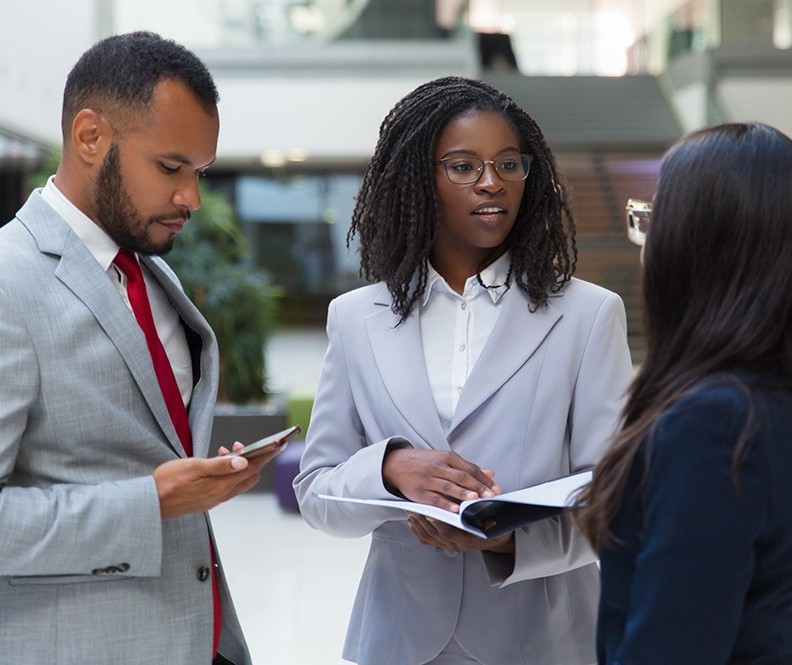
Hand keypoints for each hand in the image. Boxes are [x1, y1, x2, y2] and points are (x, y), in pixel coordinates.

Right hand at [153, 443, 277, 517]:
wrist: (150, 502)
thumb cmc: (168, 481)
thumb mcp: (194, 467)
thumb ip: (220, 465)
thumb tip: (244, 462)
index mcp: (221, 486)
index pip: (253, 468)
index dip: (266, 455)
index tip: (278, 444)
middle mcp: (222, 495)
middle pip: (250, 476)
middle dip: (252, 459)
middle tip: (240, 445)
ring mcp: (215, 499)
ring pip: (238, 480)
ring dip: (238, 465)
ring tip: (225, 450)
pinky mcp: (207, 500)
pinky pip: (226, 485)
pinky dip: (227, 472)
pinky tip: (215, 462)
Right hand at [382, 448, 499, 511]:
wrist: (395, 463)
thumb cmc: (424, 462)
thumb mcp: (445, 459)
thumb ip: (467, 468)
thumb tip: (491, 473)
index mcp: (447, 457)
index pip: (470, 468)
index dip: (484, 479)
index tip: (496, 488)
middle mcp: (438, 467)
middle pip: (462, 476)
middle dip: (478, 487)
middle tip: (490, 495)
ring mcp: (428, 479)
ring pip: (449, 486)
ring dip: (463, 493)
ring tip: (475, 499)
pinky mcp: (420, 491)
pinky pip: (435, 498)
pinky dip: (446, 504)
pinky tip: (455, 509)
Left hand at [406, 513, 514, 553]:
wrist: (496, 540)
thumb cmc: (496, 529)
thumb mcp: (498, 523)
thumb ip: (490, 519)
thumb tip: (490, 516)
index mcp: (469, 539)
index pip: (449, 532)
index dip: (438, 523)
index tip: (430, 513)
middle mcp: (457, 545)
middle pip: (435, 533)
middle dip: (423, 520)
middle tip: (414, 508)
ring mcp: (450, 546)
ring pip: (429, 537)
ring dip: (418, 524)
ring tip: (412, 511)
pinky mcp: (444, 545)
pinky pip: (427, 540)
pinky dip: (418, 531)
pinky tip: (413, 521)